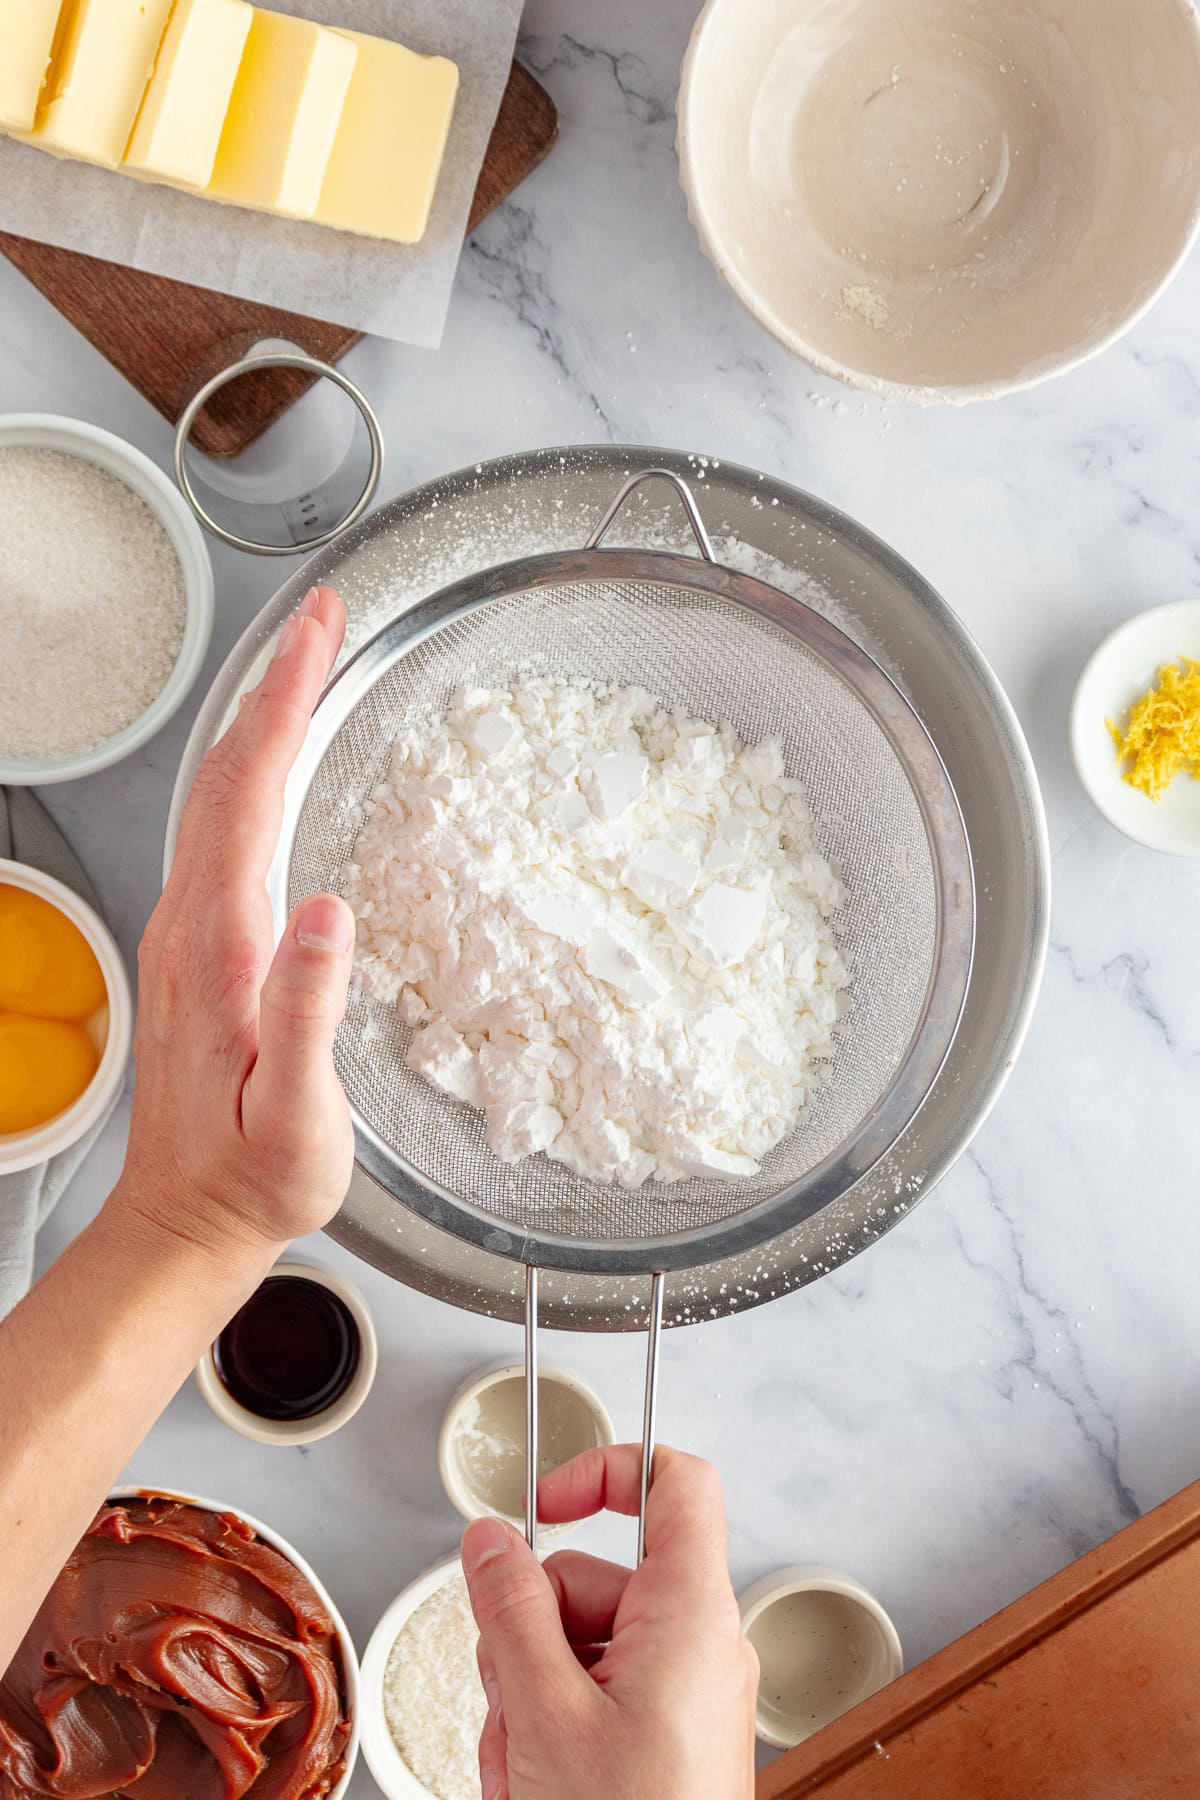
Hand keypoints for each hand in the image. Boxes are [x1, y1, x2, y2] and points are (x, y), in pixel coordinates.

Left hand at [118, 586, 355, 1258]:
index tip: (318, 634)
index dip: (284, 705)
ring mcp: (190, 933)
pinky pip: (222, 832)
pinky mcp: (201, 949)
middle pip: (226, 776)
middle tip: (323, 617)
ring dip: (261, 719)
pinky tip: (275, 764)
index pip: (248, 796)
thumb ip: (306, 1013)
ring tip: (307, 663)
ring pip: (218, 798)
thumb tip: (329, 911)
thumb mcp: (294, 1117)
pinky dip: (252, 773)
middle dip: (274, 684)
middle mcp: (193, 926)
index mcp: (221, 948)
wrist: (186, 1222)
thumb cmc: (250, 1179)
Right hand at [462, 1445, 757, 1799]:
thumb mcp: (544, 1713)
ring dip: (529, 1702)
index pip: (672, 1482)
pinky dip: (550, 1736)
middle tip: (515, 1708)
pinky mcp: (664, 1740)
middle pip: (592, 1580)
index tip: (541, 1503)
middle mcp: (697, 1644)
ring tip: (527, 1769)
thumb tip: (491, 1539)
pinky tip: (536, 1786)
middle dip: (529, 1637)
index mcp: (692, 1613)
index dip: (604, 1470)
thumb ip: (510, 1610)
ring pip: (576, 1649)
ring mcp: (681, 1695)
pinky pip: (590, 1701)